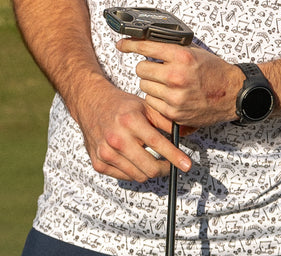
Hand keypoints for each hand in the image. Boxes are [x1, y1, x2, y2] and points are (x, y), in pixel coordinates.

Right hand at [69, 73, 191, 181]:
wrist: (91, 104)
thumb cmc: (122, 106)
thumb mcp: (145, 106)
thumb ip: (166, 120)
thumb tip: (188, 132)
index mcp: (130, 120)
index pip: (158, 144)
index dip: (175, 157)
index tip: (187, 165)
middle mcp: (116, 138)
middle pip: (150, 168)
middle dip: (166, 169)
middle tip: (172, 165)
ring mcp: (106, 152)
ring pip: (139, 175)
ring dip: (150, 170)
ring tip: (153, 159)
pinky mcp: (99, 163)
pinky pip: (125, 177)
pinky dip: (134, 171)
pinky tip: (135, 158)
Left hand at [116, 39, 242, 130]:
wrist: (232, 93)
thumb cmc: (213, 71)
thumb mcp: (193, 51)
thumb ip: (170, 48)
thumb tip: (145, 44)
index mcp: (181, 56)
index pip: (146, 47)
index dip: (130, 45)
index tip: (121, 44)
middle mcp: (176, 76)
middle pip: (141, 69)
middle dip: (146, 68)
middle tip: (157, 68)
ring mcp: (174, 97)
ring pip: (144, 86)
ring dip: (151, 84)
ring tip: (166, 83)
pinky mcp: (174, 113)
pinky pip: (151, 102)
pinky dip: (156, 98)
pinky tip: (169, 95)